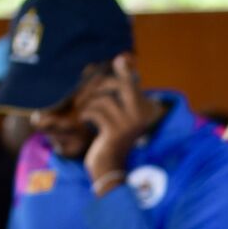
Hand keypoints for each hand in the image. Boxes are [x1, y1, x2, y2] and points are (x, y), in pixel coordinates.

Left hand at [82, 58, 153, 183]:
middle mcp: (140, 116)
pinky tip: (85, 121)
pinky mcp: (115, 131)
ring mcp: (129, 124)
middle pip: (119, 86)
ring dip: (89, 104)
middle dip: (100, 86)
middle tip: (87, 96)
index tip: (120, 59)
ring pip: (104, 99)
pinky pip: (96, 111)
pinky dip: (87, 114)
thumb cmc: (108, 140)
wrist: (108, 168)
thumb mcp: (114, 117)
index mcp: (142, 112)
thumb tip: (117, 68)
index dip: (125, 71)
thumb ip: (115, 97)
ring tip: (84, 112)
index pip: (132, 84)